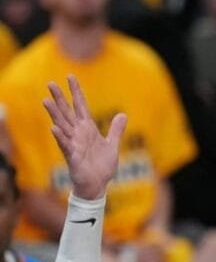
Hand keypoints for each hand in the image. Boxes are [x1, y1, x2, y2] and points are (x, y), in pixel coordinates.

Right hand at [43, 76, 125, 200]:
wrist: (98, 185)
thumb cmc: (102, 166)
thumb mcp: (112, 144)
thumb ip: (116, 129)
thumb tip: (123, 114)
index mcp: (88, 129)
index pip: (80, 106)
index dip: (76, 92)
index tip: (71, 77)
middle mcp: (78, 134)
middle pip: (67, 112)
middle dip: (59, 98)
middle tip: (50, 83)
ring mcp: (74, 144)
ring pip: (62, 125)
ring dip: (54, 114)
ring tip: (46, 101)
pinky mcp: (73, 156)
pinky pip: (65, 145)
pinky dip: (60, 137)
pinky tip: (54, 128)